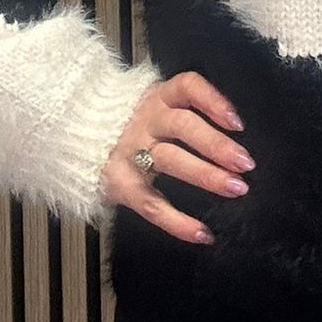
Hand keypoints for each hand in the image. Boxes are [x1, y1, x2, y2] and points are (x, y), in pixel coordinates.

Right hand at [99, 70, 253, 242]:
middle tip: (246, 164)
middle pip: (184, 126)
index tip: (237, 122)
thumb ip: (187, 111)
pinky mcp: (119, 183)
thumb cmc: (133, 122)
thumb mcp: (156, 104)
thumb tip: (236, 130)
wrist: (75, 134)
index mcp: (158, 96)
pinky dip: (178, 222)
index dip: (214, 101)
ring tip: (236, 188)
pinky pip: (150, 204)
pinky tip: (203, 234)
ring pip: (171, 160)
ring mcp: (130, 150)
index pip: (188, 87)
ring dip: (206, 174)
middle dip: (217, 145)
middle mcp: (145, 120)